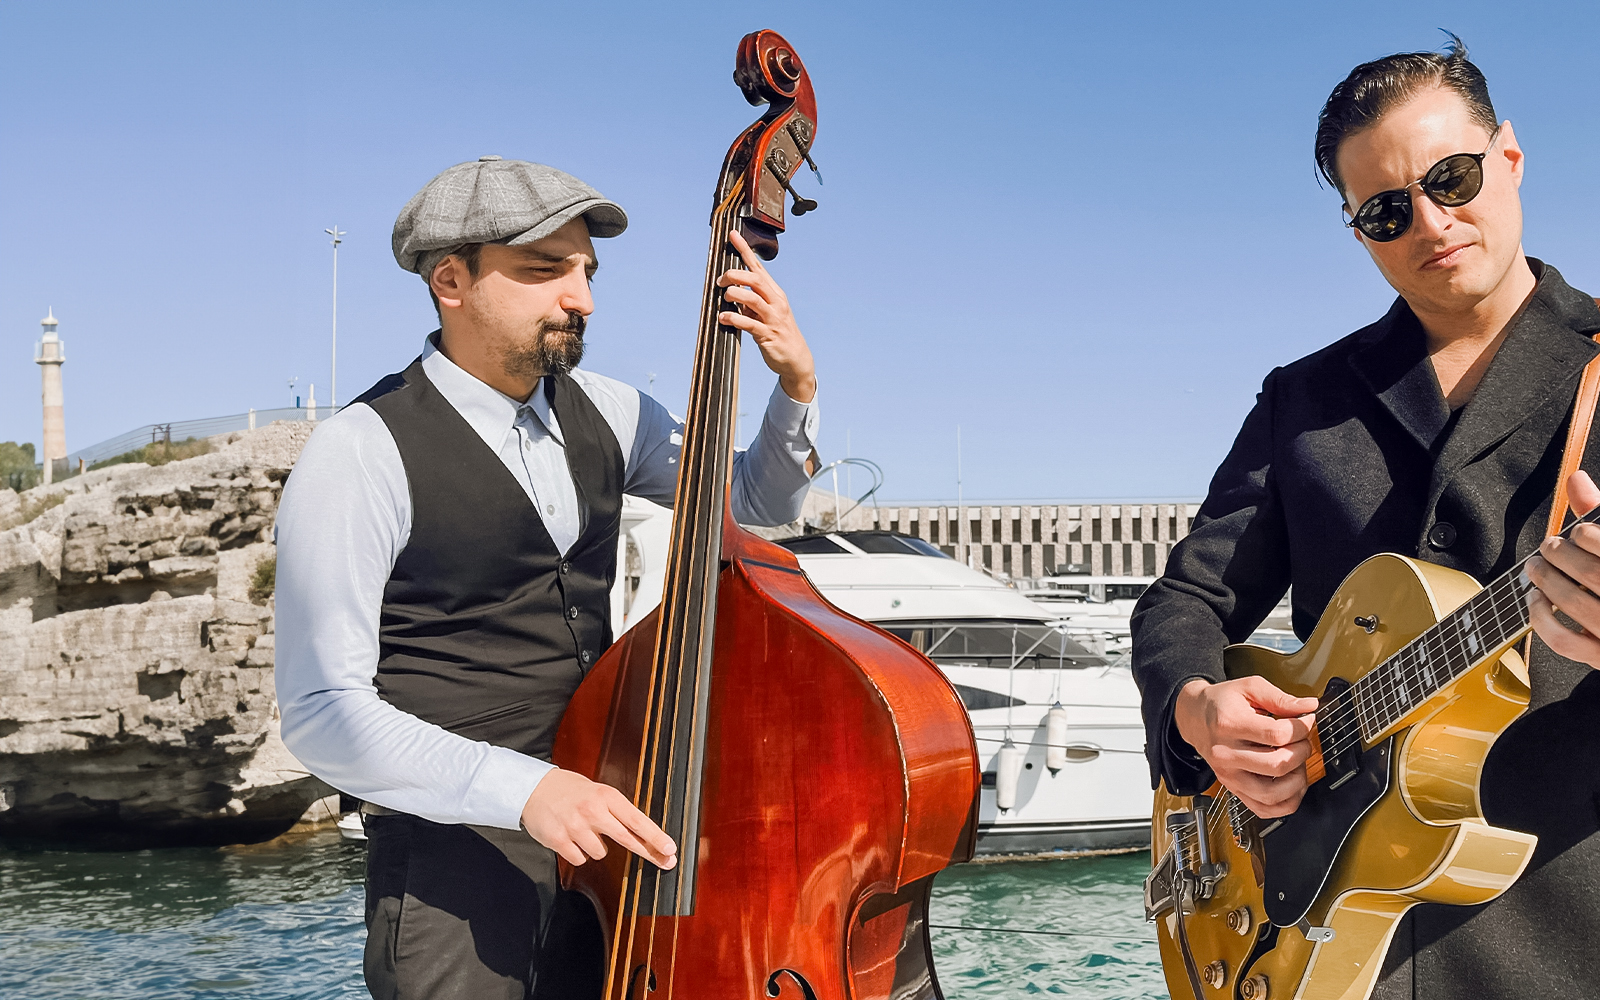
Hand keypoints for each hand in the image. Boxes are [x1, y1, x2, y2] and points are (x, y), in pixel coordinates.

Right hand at [520, 769, 676, 869]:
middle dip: (649, 852)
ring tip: (583, 830)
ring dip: (595, 847)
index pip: (636, 819)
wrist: (533, 788)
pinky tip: (570, 837)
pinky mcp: (558, 840)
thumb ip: (617, 811)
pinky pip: (580, 859)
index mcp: (605, 796)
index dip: (655, 836)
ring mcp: (575, 826)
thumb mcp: (598, 792)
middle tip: (666, 861)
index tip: (670, 848)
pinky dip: (578, 852)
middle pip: (627, 838)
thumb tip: (641, 834)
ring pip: (600, 852)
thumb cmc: (570, 791)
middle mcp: (592, 811)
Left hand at [717, 229, 816, 402]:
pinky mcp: (768, 334)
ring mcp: (773, 318)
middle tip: (721, 281)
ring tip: (725, 300)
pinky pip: (748, 323)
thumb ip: (751, 301)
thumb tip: (734, 291)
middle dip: (733, 276)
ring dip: (733, 296)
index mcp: (775, 293)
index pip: (758, 267)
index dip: (745, 250)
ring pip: (751, 298)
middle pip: (754, 279)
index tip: (732, 235)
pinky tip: (724, 318)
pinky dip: (733, 318)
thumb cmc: (779, 333)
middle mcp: (776, 302)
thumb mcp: (766, 312)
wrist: (796, 359)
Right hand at [1174, 676, 1317, 817]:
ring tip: (1297, 765)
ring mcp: (1229, 775)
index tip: (1306, 721)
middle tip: (1303, 741)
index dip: (1301, 728)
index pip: (1277, 734)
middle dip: (1302, 752)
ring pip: (1272, 794)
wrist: (1195, 718)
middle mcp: (1226, 754)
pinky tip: (1291, 786)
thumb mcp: (1249, 688)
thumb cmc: (1222, 703)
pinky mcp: (1233, 788)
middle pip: (1277, 765)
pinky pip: (1263, 810)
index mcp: (1229, 724)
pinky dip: (1285, 803)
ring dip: (1296, 781)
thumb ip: (1280, 697)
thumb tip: (1309, 707)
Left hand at [1527, 470, 1599, 665]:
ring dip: (1544, 580)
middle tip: (1548, 548)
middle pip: (1587, 572)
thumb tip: (1575, 478)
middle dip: (1557, 554)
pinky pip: (1564, 640)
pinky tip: (1534, 601)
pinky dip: (1541, 618)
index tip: (1577, 533)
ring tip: (1535, 568)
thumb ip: (1599, 515)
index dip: (1585, 535)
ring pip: (1573, 602)